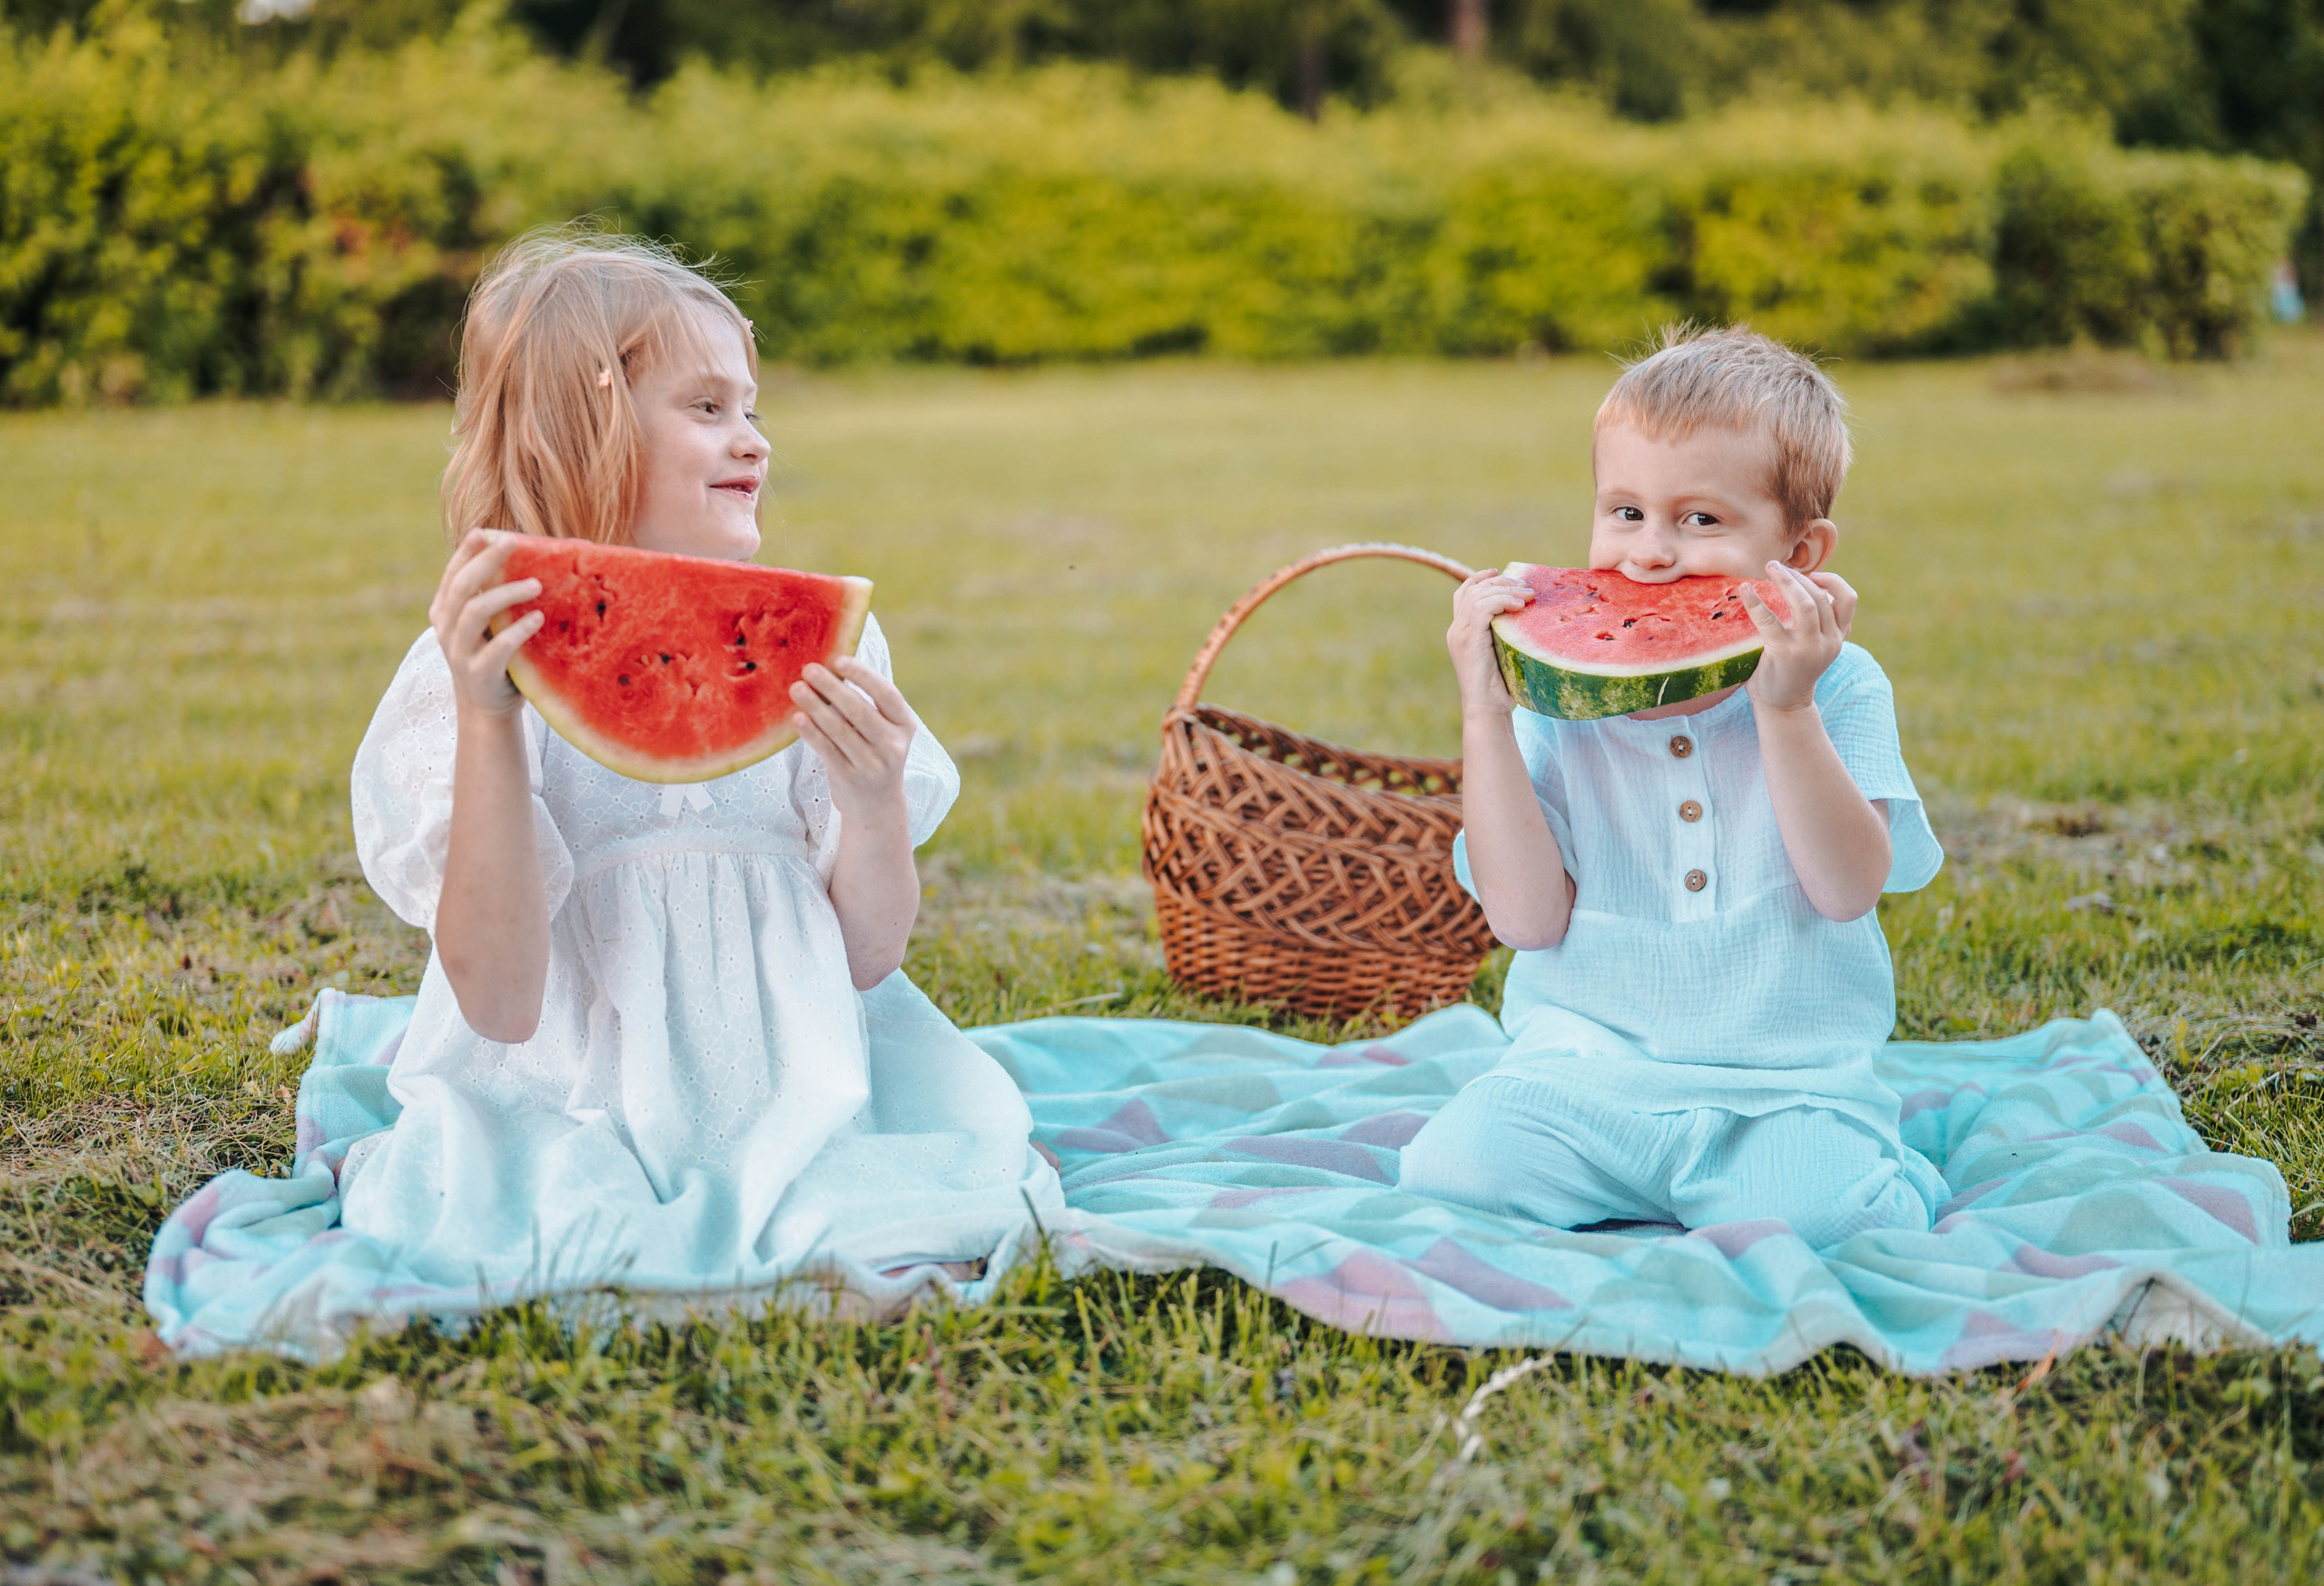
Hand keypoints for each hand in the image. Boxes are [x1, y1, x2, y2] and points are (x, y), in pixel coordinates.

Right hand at [429, 529, 542, 718]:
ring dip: (506, 593)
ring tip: (536, 585)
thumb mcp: (487, 625)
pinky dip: (519, 630)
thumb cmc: (494, 655)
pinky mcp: (479, 672)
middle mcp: (446, 629)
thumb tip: (523, 558)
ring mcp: (459, 652)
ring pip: (475, 612)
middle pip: (463, 587)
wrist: (487, 707)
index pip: (452, 575)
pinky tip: (538, 618)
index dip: (466, 552)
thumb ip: (491, 597)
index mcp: (444, 612)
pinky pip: (498, 647)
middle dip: (486, 561)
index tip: (484, 532)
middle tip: (512, 543)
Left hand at [791, 657, 916, 821]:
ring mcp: (872, 765)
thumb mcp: (882, 731)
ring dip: (815, 706)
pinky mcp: (850, 778)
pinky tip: (798, 718)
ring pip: (840, 730)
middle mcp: (893, 746)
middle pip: (860, 711)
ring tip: (796, 688)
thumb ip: (864, 705)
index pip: (887, 694)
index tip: (838, 659)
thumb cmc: (874, 754)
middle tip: (809, 669)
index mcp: (904, 726)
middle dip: (832, 687)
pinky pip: (827, 750)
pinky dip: (811, 733)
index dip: (863, 675)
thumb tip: (828, 670)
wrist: (876, 804)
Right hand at [1448, 568, 1532, 714]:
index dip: (1480, 578)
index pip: (1463, 594)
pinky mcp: (1468, 640)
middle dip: (1499, 581)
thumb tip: (1527, 618)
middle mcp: (1456, 630)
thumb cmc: (1500, 688)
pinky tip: (1520, 605)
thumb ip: (1504, 635)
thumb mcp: (1502, 654)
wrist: (1487, 709)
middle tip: (1525, 586)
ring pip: (1478, 595)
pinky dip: (1502, 601)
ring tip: (1528, 595)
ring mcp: (1460, 634)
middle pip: (1471, 589)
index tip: (1499, 571)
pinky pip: (1482, 607)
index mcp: (1461, 631)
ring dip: (1505, 590)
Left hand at [1742, 562, 1851, 712]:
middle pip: (1821, 597)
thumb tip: (1797, 586)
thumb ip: (1817, 623)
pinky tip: (1744, 590)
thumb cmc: (1793, 670)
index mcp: (1838, 637)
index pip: (1848, 600)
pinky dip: (1756, 602)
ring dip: (1785, 581)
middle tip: (1776, 566)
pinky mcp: (1786, 653)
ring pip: (1804, 603)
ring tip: (1768, 568)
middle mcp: (1829, 641)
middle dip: (1798, 577)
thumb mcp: (1815, 646)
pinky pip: (1770, 620)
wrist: (1784, 706)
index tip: (1811, 574)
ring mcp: (1810, 648)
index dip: (1832, 581)